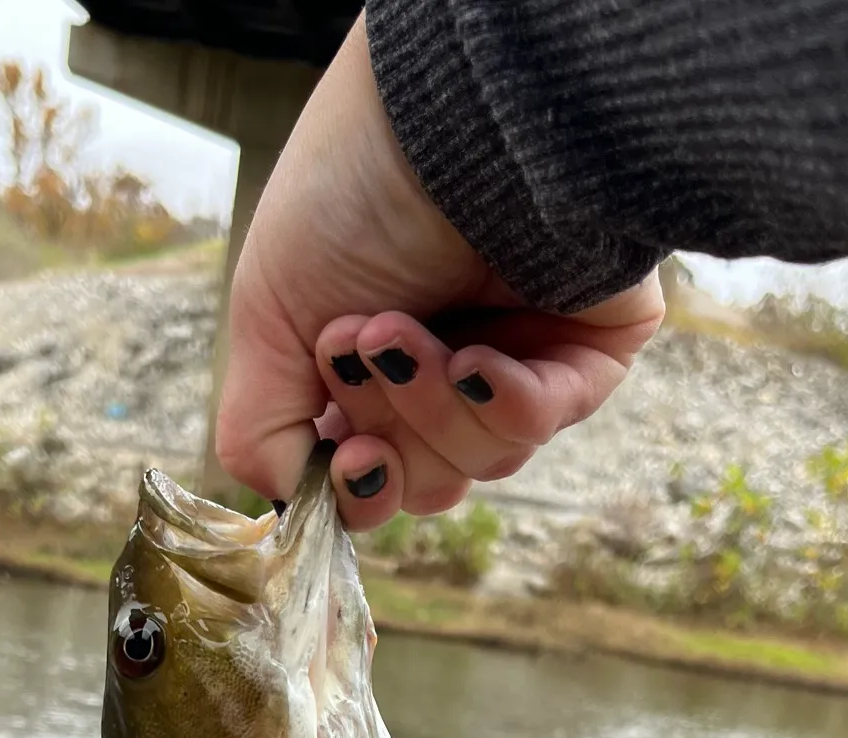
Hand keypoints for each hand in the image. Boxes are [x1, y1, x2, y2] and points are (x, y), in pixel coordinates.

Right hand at [215, 13, 664, 529]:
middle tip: (366, 341)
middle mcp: (448, 374)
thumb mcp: (268, 319)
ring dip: (433, 404)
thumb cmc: (345, 194)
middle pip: (425, 483)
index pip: (375, 481)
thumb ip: (260, 431)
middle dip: (388, 425)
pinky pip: (544, 424)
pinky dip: (501, 401)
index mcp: (375, 373)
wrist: (437, 120)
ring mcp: (520, 363)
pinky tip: (479, 354)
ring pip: (481, 463)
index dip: (358, 489)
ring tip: (409, 328)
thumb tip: (289, 507)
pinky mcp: (587, 349)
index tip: (346, 453)